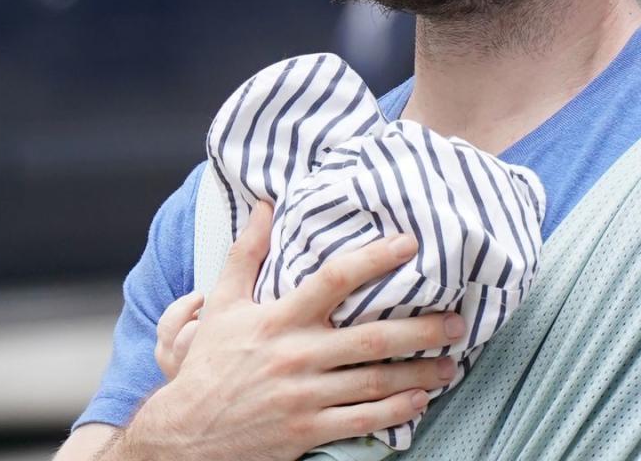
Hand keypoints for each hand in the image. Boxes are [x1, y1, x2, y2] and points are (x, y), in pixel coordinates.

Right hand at [120, 203, 461, 460]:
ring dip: (417, 372)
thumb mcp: (223, 303)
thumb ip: (247, 252)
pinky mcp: (307, 432)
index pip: (334, 279)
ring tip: (450, 362)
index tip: (410, 244)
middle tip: (456, 319)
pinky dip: (394, 412)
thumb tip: (265, 204)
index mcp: (280, 318)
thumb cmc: (210, 363)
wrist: (185, 436)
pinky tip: (419, 399)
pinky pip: (360, 422)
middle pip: (370, 338)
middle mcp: (297, 355)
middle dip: (419, 329)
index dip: (374, 259)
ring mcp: (305, 398)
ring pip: (374, 383)